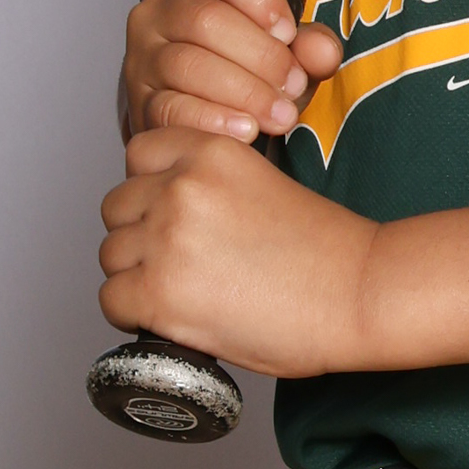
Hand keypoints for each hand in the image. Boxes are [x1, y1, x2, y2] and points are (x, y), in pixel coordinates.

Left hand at [98, 128, 374, 376]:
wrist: (357, 292)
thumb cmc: (324, 251)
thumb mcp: (263, 183)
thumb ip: (210, 185)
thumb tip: (165, 214)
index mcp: (210, 151)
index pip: (139, 153)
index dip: (151, 185)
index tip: (171, 212)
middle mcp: (181, 186)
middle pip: (118, 207)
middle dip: (140, 233)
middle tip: (179, 261)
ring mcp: (166, 238)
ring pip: (111, 255)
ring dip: (135, 274)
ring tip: (181, 292)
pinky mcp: (158, 292)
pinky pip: (111, 300)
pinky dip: (134, 314)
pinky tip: (171, 317)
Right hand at [121, 0, 342, 142]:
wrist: (202, 117)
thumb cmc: (244, 69)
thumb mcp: (283, 48)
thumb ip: (308, 44)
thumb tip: (323, 51)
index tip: (288, 32)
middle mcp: (157, 11)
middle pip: (205, 19)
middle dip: (260, 55)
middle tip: (294, 85)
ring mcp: (142, 58)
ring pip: (187, 64)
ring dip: (244, 92)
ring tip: (280, 114)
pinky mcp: (139, 104)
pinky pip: (170, 108)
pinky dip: (214, 121)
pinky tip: (247, 130)